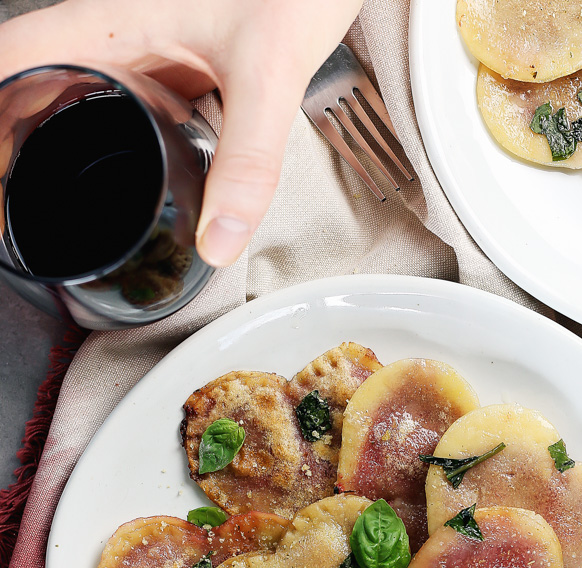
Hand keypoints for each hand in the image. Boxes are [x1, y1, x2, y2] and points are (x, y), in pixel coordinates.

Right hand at [0, 0, 363, 264]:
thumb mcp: (268, 74)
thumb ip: (247, 163)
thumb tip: (219, 241)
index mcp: (109, 23)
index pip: (12, 60)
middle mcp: (117, 32)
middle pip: (36, 85)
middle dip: (15, 145)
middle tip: (15, 214)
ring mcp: (147, 45)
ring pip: (79, 93)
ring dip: (58, 143)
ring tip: (54, 204)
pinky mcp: (181, 58)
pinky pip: (130, 102)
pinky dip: (116, 140)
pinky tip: (134, 176)